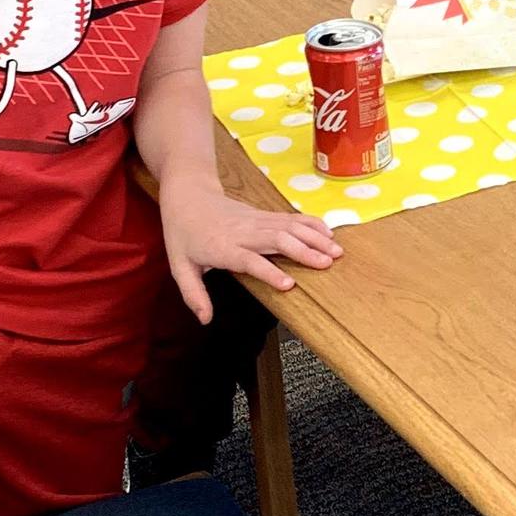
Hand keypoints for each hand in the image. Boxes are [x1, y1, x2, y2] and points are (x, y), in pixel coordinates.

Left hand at [158, 182, 341, 320]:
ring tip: (336, 251)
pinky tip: (328, 233)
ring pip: (289, 226)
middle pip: (278, 239)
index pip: (249, 260)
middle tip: (327, 264)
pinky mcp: (265, 214)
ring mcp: (257, 220)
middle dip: (304, 251)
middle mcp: (244, 232)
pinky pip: (291, 218)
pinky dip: (311, 224)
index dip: (268, 271)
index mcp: (223, 248)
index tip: (289, 284)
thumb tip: (205, 320)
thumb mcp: (180, 267)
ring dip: (314, 238)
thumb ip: (193, 294)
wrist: (189, 195)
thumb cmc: (183, 234)